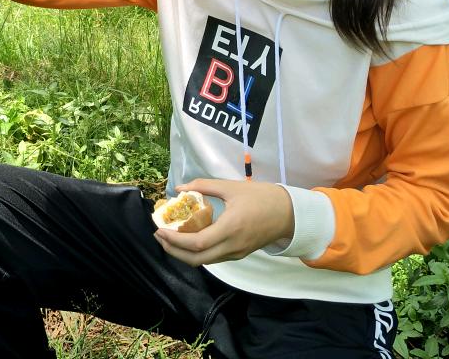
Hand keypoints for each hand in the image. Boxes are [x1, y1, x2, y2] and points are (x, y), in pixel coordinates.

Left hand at [153, 179, 294, 266]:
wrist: (289, 213)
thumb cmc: (261, 197)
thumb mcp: (231, 187)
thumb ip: (204, 186)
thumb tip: (179, 188)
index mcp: (230, 228)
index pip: (197, 243)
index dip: (174, 240)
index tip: (159, 230)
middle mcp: (232, 246)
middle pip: (197, 259)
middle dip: (174, 251)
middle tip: (159, 236)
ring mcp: (236, 253)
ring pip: (205, 261)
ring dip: (184, 254)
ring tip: (169, 238)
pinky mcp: (239, 254)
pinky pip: (214, 258)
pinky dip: (197, 252)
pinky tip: (188, 239)